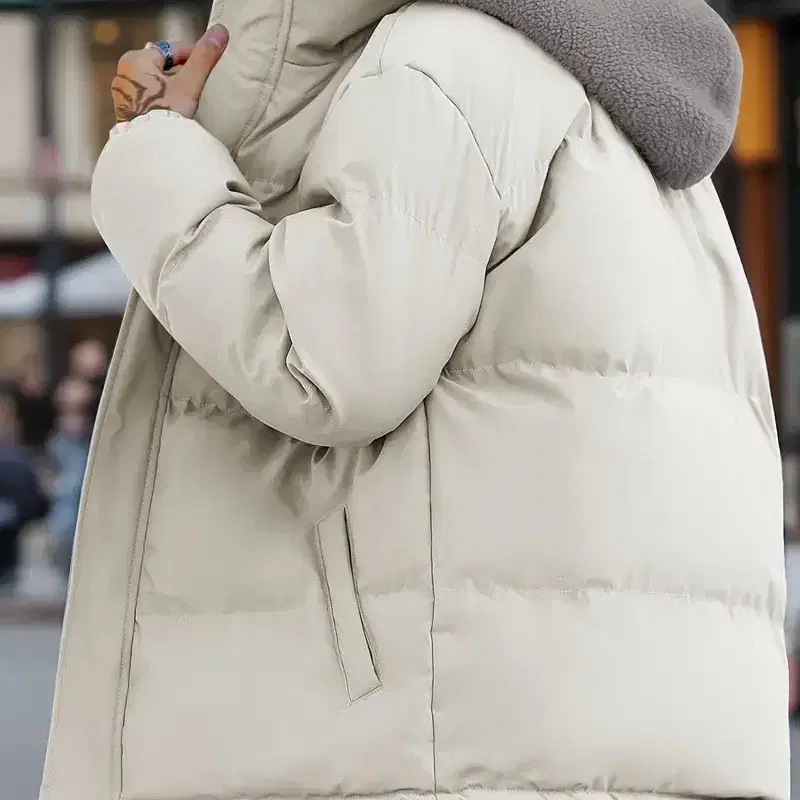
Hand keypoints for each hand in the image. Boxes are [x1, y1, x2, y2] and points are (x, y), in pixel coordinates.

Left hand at [111, 24, 228, 123]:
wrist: (150, 148)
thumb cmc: (167, 112)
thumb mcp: (189, 84)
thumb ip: (204, 58)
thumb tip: (220, 31)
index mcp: (137, 59)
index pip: (169, 50)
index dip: (190, 55)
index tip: (206, 64)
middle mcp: (124, 72)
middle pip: (159, 66)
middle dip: (178, 71)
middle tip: (197, 83)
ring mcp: (122, 93)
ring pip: (152, 82)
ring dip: (168, 86)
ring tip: (186, 98)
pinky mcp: (124, 111)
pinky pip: (146, 98)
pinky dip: (159, 99)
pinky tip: (171, 110)